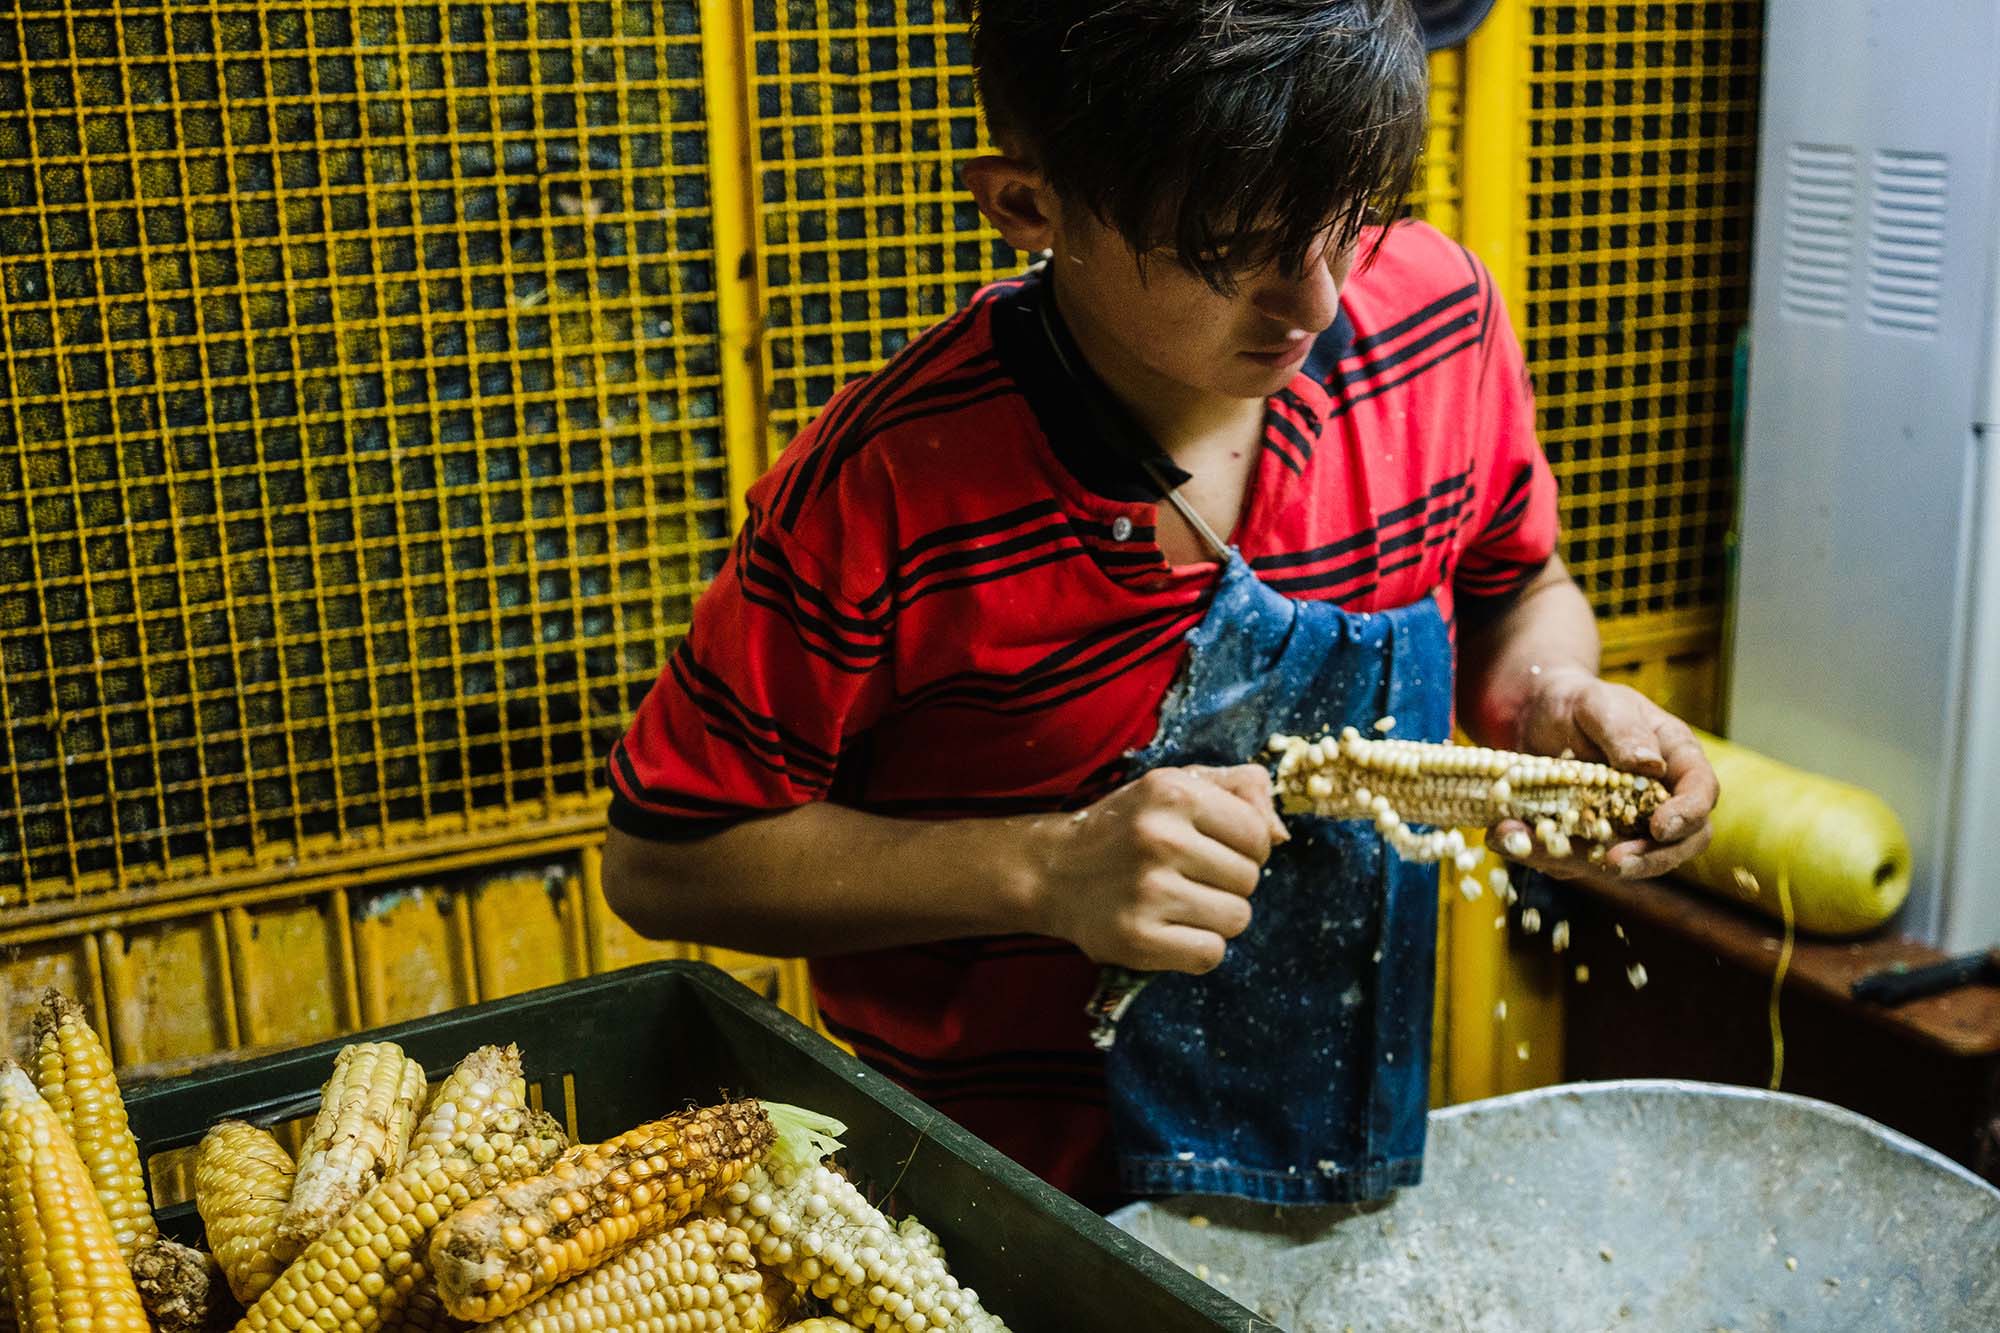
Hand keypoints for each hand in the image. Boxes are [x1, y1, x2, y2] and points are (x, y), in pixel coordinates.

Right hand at [1025, 765, 1288, 973]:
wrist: (1053, 871)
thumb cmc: (1128, 826)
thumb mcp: (1176, 786)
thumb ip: (1239, 789)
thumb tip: (1282, 834)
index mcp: (1173, 793)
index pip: (1258, 835)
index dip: (1246, 848)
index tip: (1214, 850)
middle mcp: (1159, 838)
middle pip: (1250, 880)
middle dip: (1229, 882)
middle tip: (1188, 877)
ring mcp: (1146, 891)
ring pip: (1236, 919)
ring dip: (1216, 917)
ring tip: (1179, 903)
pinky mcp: (1136, 939)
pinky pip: (1210, 954)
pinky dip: (1198, 948)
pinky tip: (1170, 930)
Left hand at [1489, 666, 1718, 880]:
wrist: (1534, 715)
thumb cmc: (1576, 701)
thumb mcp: (1597, 703)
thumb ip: (1624, 731)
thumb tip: (1650, 766)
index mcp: (1676, 760)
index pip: (1701, 793)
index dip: (1688, 815)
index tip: (1660, 827)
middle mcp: (1658, 800)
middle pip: (1675, 845)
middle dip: (1648, 860)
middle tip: (1612, 863)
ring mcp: (1624, 826)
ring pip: (1618, 861)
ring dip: (1576, 860)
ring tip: (1528, 840)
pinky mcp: (1586, 841)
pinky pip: (1571, 860)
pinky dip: (1539, 852)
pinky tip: (1505, 834)